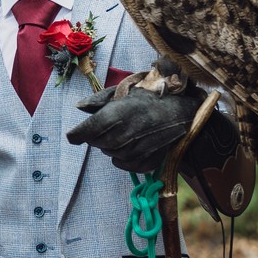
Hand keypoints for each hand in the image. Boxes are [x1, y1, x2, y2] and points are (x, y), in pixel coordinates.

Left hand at [67, 72, 239, 176]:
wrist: (182, 113)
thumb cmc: (152, 98)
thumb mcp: (125, 92)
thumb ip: (99, 100)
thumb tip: (79, 107)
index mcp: (116, 115)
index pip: (85, 132)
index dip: (77, 135)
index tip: (74, 135)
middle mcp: (123, 134)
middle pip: (96, 143)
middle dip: (97, 136)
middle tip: (108, 126)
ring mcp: (135, 150)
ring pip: (109, 154)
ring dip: (110, 145)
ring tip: (124, 132)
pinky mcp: (145, 162)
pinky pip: (123, 164)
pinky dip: (122, 157)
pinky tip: (131, 144)